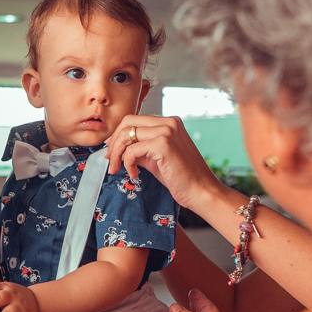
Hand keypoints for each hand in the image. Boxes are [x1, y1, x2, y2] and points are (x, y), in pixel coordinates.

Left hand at [104, 115, 225, 209]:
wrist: (201, 191)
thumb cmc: (182, 178)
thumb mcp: (157, 158)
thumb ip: (141, 149)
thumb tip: (120, 148)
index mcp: (170, 122)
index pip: (135, 120)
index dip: (119, 134)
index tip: (111, 150)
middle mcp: (169, 122)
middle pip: (128, 122)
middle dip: (114, 141)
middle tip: (110, 159)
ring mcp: (167, 131)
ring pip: (127, 134)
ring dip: (117, 154)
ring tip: (117, 169)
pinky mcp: (163, 145)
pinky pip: (132, 150)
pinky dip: (127, 163)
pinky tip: (134, 174)